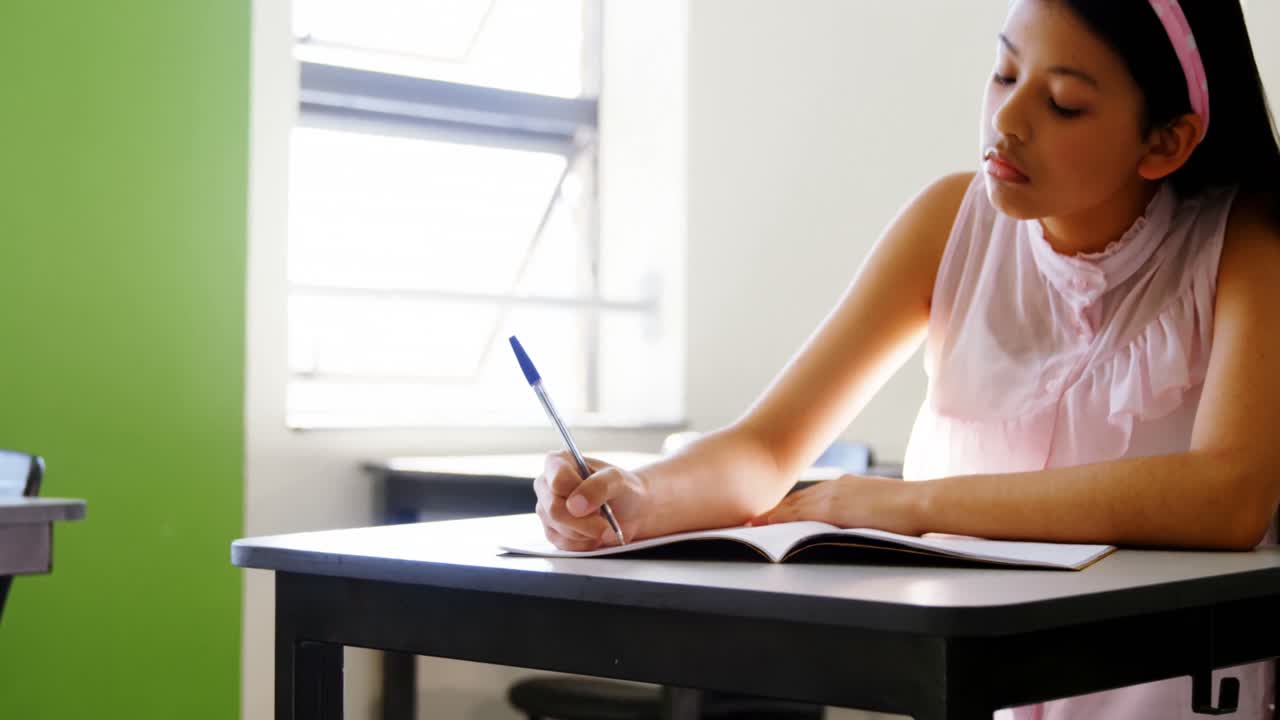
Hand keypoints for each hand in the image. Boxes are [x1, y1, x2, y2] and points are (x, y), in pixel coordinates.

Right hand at [533, 451, 652, 550]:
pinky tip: (595, 535)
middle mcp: (547, 485)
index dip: (579, 494)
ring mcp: (547, 510)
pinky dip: (584, 543)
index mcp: (558, 462)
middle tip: (607, 524)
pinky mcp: (552, 532)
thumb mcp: (617, 480)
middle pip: (554, 509)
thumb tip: (574, 506)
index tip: (598, 503)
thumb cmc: (622, 489)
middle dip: (585, 522)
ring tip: (604, 525)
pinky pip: (563, 544)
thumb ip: (598, 487)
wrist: (631, 511)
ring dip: (588, 532)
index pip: (558, 481)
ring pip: (560, 529)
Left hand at [747, 475, 923, 535]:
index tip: (775, 513)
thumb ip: (866, 514)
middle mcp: (836, 487)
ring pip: (792, 506)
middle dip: (775, 510)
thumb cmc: (912, 510)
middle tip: (753, 519)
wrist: (923, 502)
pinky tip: (764, 526)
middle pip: (797, 500)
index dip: (792, 506)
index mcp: (849, 486)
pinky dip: (777, 520)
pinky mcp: (833, 509)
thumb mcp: (883, 508)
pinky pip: (796, 515)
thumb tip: (861, 525)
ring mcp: (833, 496)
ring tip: (751, 524)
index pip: (812, 498)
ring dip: (771, 515)